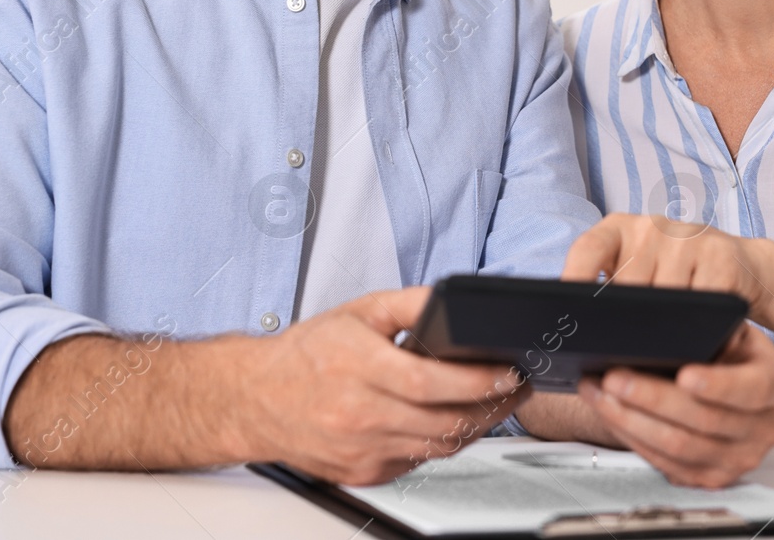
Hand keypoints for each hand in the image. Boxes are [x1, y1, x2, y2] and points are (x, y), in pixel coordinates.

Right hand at [230, 287, 528, 485]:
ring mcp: (362, 450)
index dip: (479, 381)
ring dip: (476, 427)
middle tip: (516, 387)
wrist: (257, 399)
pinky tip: (455, 421)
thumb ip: (409, 304)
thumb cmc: (307, 354)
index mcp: (358, 368)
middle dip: (492, 406)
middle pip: (444, 421)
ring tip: (496, 403)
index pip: (431, 383)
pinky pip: (419, 461)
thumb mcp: (359, 311)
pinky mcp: (364, 472)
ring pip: (438, 447)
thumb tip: (453, 302)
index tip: (509, 371)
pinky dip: (443, 442)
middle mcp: (359, 415)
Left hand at [564, 212, 773, 386]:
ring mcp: (688, 238)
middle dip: (622, 323)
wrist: (741, 265)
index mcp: (620, 227)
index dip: (573, 280)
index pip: (587, 249)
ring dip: (664, 330)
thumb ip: (609, 290)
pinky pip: (702, 304)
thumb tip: (573, 329)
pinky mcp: (722, 258)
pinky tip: (696, 343)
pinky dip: (698, 328)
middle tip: (617, 353)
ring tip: (659, 352)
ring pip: (665, 299)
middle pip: (627, 286)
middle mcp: (652, 227)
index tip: (564, 315)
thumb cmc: (674, 275)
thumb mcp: (637, 270)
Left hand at [578, 322, 773, 487]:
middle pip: (704, 420)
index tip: (684, 374)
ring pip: (679, 446)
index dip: (717, 384)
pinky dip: (630, 436)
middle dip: (651, 397)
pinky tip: (609, 412)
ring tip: (597, 392)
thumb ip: (712, 330)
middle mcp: (764, 427)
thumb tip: (669, 324)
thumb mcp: (731, 330)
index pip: (750, 389)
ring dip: (629, 419)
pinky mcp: (710, 476)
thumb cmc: (725, 349)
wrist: (732, 383)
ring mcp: (739, 458)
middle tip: (613, 376)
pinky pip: (666, 463)